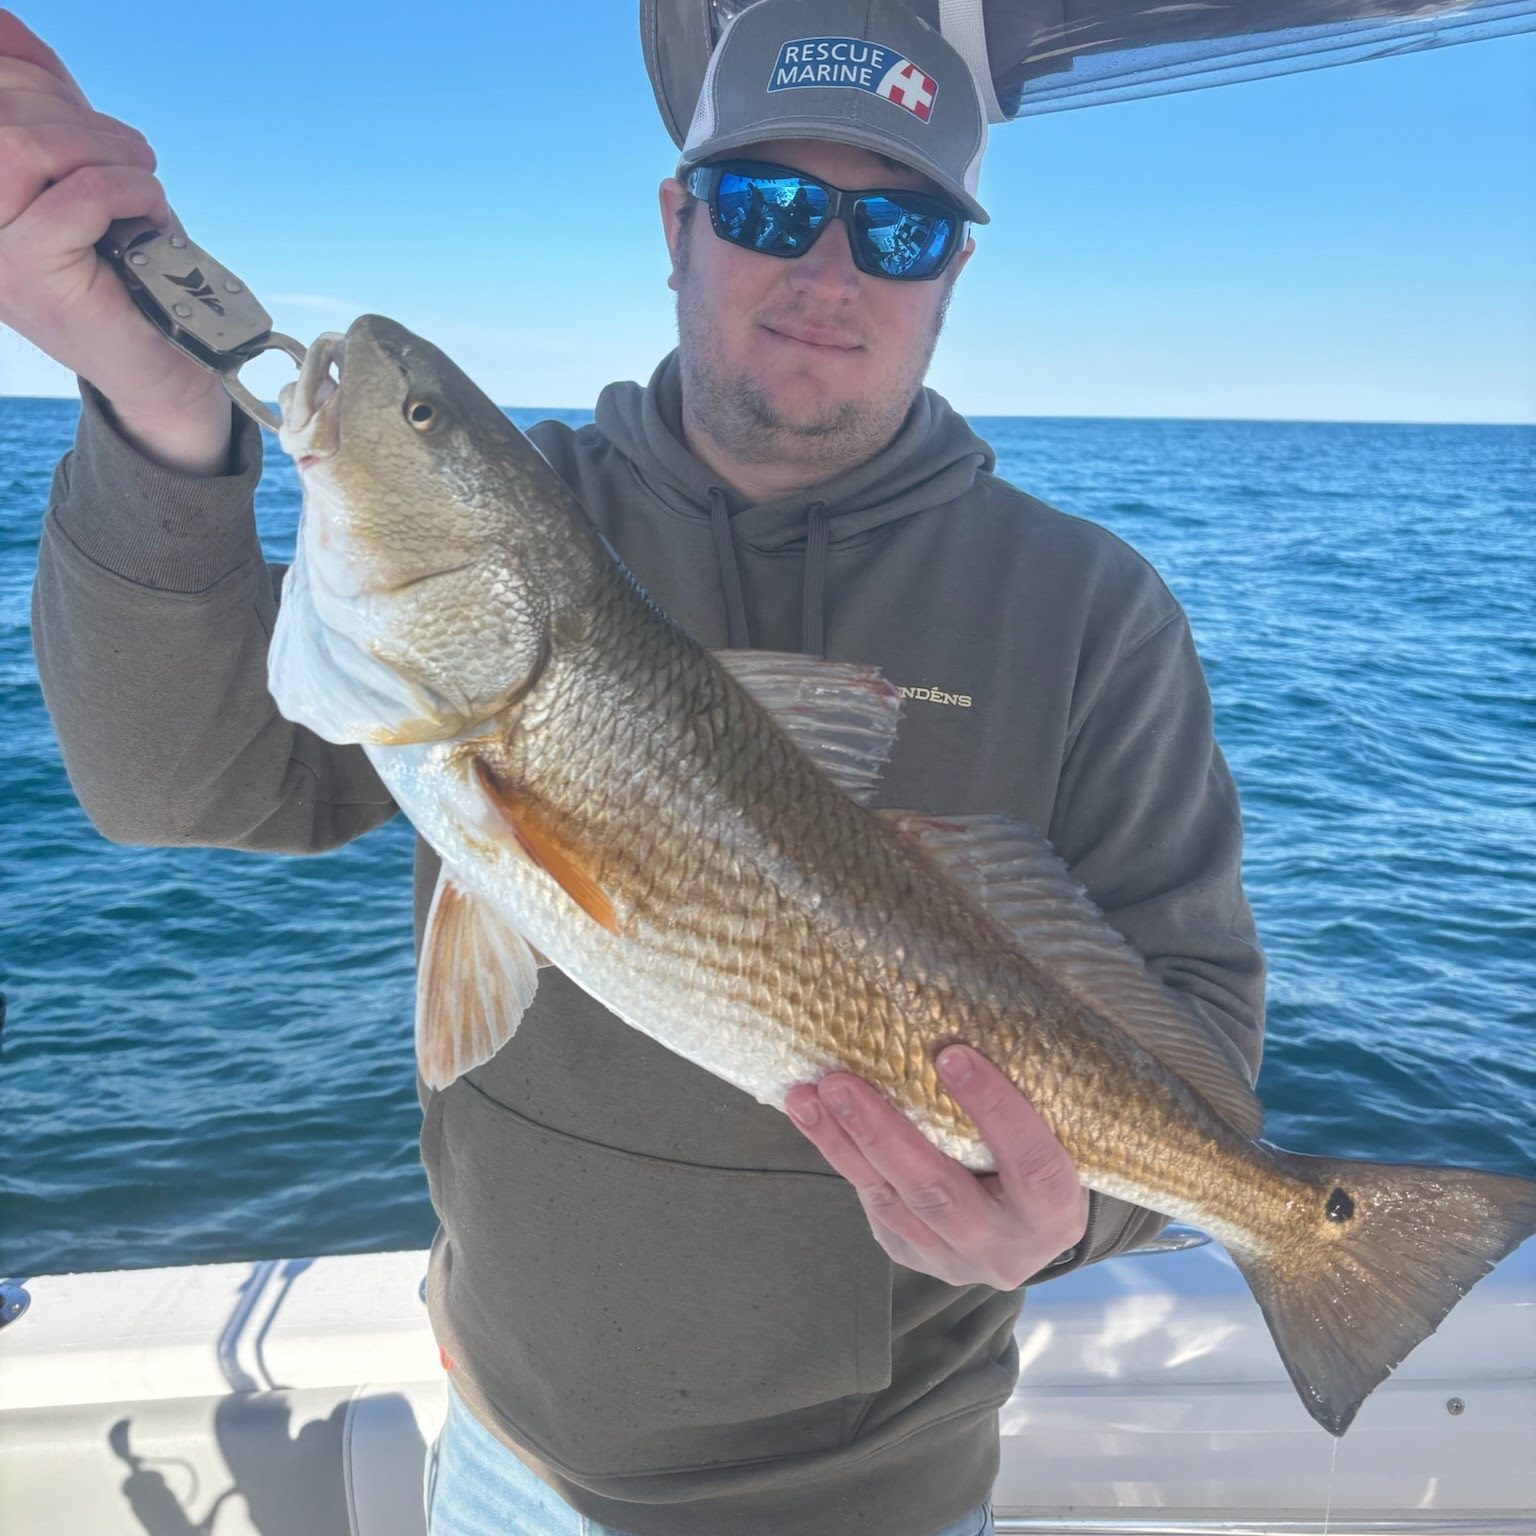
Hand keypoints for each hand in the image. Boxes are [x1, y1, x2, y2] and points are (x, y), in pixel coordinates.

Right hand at [0, 11, 226, 422]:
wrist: (165, 365)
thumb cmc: (130, 268)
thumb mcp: (85, 169)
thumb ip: (47, 106)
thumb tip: (3, 23)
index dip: (34, 78)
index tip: (83, 110)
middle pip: (2, 118)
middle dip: (78, 118)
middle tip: (130, 154)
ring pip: (26, 147)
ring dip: (104, 149)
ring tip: (141, 180)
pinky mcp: (32, 276)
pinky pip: (76, 197)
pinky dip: (126, 191)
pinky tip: (147, 217)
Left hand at [784, 1044, 1088, 1288]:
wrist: (1027, 1230)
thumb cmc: (1039, 1154)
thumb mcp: (1052, 1134)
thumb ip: (1019, 1096)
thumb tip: (955, 1016)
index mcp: (1055, 1213)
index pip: (1031, 1163)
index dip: (994, 1110)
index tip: (952, 1054)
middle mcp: (1005, 1246)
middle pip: (938, 1192)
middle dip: (883, 1135)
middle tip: (840, 1082)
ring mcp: (953, 1260)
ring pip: (891, 1201)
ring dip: (843, 1144)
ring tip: (806, 1096)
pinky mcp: (912, 1254)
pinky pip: (872, 1204)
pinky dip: (841, 1155)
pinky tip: (813, 1116)